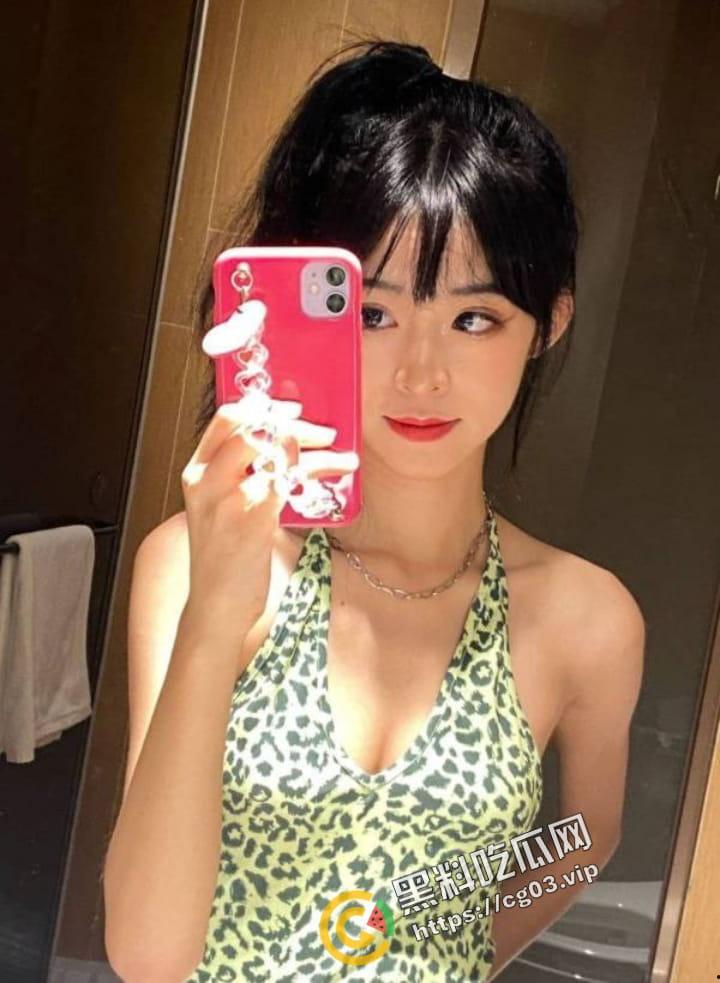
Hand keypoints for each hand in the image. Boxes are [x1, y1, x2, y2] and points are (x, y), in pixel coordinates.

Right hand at [180, 394, 357, 643]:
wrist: (217, 605)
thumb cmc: (226, 559)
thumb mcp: (221, 509)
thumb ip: (241, 476)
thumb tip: (284, 447)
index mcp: (196, 472)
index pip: (227, 418)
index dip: (263, 406)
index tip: (292, 408)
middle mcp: (206, 481)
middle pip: (253, 427)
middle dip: (295, 424)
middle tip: (324, 433)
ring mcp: (227, 500)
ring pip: (276, 451)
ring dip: (317, 450)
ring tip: (342, 457)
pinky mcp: (251, 521)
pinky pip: (287, 481)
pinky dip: (315, 473)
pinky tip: (334, 476)